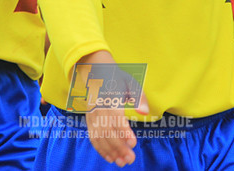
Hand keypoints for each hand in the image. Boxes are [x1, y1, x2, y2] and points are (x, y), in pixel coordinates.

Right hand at [77, 50, 148, 166]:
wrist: (95, 72)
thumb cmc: (117, 78)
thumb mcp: (131, 83)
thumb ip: (139, 97)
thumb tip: (144, 112)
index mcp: (110, 98)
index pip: (116, 118)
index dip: (124, 132)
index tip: (133, 143)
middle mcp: (99, 109)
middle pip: (108, 131)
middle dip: (119, 147)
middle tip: (131, 159)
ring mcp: (92, 115)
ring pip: (100, 137)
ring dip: (110, 152)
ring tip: (122, 162)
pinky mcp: (89, 120)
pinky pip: (93, 137)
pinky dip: (100, 149)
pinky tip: (110, 158)